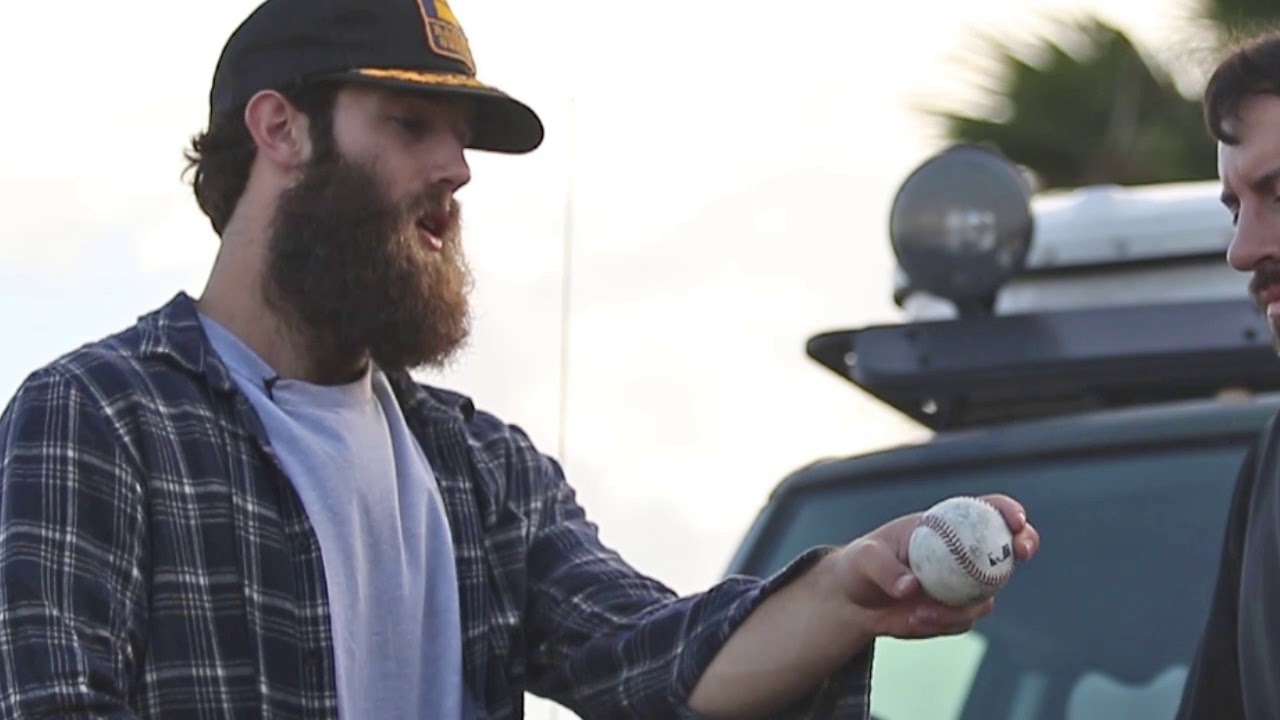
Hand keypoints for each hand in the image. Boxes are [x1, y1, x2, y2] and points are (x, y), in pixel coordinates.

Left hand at [829, 494, 1039, 639]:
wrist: (855, 601)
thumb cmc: (861, 564)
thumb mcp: (865, 559)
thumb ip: (886, 569)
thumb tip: (911, 588)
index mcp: (946, 526)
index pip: (987, 511)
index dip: (1008, 511)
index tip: (1016, 519)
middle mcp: (963, 554)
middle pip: (1008, 546)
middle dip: (1025, 543)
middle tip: (1021, 552)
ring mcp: (964, 585)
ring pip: (986, 595)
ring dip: (961, 606)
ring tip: (920, 612)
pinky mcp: (956, 613)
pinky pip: (962, 621)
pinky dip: (942, 623)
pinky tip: (913, 619)